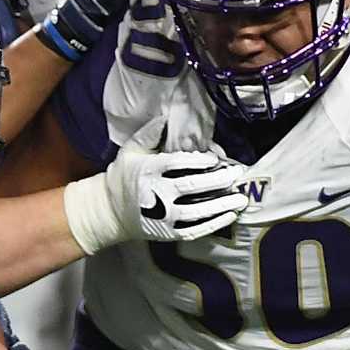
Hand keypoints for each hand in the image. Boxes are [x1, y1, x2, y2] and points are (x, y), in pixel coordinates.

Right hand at [107, 146, 249, 242]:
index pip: (177, 163)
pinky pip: (195, 230)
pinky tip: (229, 215)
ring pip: (197, 211)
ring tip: (241, 198)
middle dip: (218, 180)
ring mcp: (164, 216)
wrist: (109, 212)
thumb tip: (166, 117)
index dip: (198, 161)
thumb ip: (149, 134)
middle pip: (192, 186)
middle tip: (237, 174)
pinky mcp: (168, 233)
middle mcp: (157, 194)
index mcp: (148, 170)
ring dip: (221, 204)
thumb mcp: (130, 150)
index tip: (215, 158)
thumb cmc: (123, 176)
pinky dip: (214, 224)